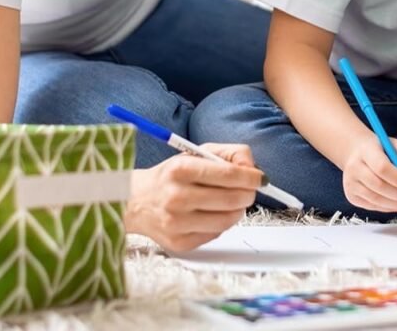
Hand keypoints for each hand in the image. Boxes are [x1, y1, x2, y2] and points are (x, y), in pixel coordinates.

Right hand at [124, 143, 263, 251]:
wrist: (136, 201)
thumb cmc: (172, 175)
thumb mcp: (197, 153)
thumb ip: (229, 154)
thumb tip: (253, 170)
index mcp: (181, 169)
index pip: (228, 175)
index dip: (251, 177)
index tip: (260, 178)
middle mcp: (177, 197)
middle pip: (231, 199)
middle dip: (248, 194)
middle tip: (249, 190)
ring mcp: (177, 223)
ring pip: (227, 220)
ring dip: (238, 210)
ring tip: (233, 202)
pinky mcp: (179, 243)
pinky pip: (216, 234)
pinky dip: (222, 223)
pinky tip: (213, 214)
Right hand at [342, 135, 396, 212]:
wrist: (358, 153)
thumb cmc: (381, 150)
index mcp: (366, 150)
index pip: (382, 168)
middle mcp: (354, 167)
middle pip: (378, 186)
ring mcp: (350, 183)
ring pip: (375, 200)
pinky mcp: (351, 196)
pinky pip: (372, 206)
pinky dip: (389, 208)